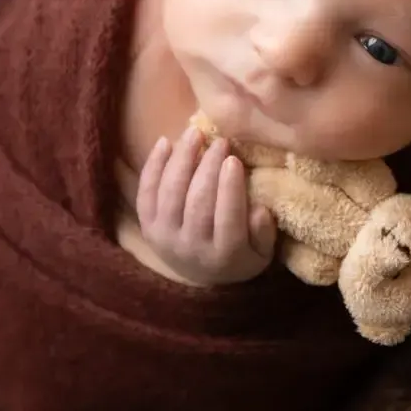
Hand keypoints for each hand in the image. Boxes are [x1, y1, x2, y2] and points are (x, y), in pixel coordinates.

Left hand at [136, 126, 276, 286]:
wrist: (199, 277)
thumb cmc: (237, 256)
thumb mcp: (262, 254)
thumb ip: (264, 233)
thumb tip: (260, 209)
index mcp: (224, 255)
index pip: (228, 218)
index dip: (230, 187)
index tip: (234, 160)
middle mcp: (190, 247)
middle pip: (198, 201)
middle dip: (208, 166)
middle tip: (220, 141)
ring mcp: (163, 236)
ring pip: (170, 193)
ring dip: (182, 159)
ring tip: (195, 133)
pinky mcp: (146, 226)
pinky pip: (146, 192)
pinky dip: (153, 166)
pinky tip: (165, 142)